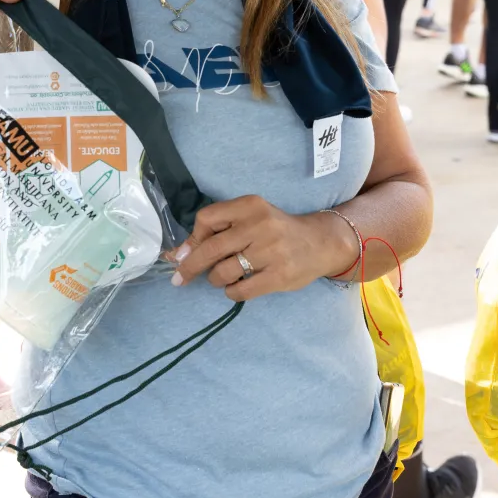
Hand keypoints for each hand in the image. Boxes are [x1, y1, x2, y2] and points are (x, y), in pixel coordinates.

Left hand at [172, 196, 351, 300]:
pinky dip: (231, 292)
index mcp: (251, 205)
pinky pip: (240, 290)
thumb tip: (176, 255)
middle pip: (211, 248)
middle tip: (180, 278)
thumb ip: (218, 231)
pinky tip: (236, 287)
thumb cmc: (277, 230)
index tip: (188, 252)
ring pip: (223, 272)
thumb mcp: (250, 219)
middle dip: (191, 266)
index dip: (193, 238)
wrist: (320, 242)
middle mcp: (261, 225)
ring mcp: (272, 251)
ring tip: (223, 277)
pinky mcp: (280, 276)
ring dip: (215, 279)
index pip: (207, 218)